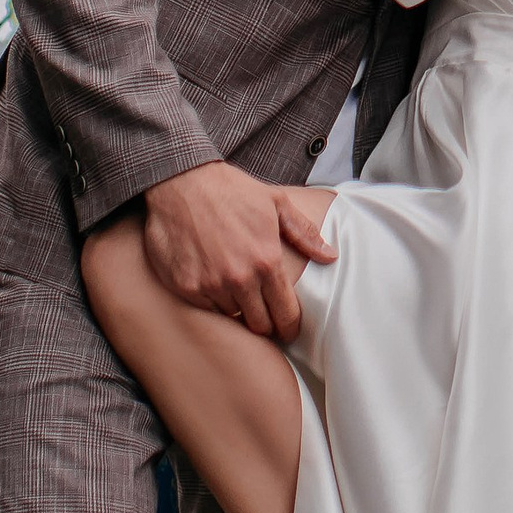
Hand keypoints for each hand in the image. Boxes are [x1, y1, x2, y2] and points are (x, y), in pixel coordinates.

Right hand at [139, 162, 332, 341]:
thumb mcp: (276, 203)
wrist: (182, 182)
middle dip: (266, 323)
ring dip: (237, 308)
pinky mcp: (185, 286)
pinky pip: (205, 307)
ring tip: (236, 288)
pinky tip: (213, 280)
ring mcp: (210, 284)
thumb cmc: (232, 191)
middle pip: (259, 325)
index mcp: (266, 261)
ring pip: (232, 316)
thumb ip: (304, 234)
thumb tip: (330, 256)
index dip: (289, 326)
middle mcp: (239, 278)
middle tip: (265, 315)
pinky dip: (212, 299)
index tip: (289, 330)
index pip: (285, 313)